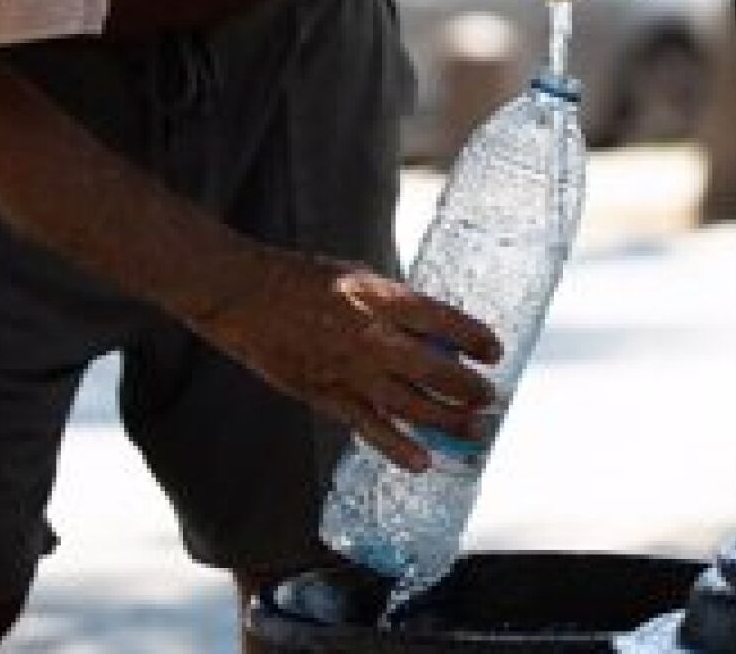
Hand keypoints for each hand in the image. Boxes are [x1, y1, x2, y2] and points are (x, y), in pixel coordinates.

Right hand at [188, 253, 501, 471]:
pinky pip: (368, 426)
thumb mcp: (356, 275)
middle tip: (488, 396)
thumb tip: (427, 326)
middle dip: (469, 387)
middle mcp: (370, 335)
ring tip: (474, 430)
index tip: (493, 350)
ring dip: (447, 420)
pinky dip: (397, 447)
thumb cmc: (298, 278)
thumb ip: (392, 302)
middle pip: (435, 369)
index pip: (442, 320)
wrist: (241, 295)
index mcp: (379, 297)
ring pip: (410, 404)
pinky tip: (422, 460)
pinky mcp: (325, 394)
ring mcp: (348, 370)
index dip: (474, 338)